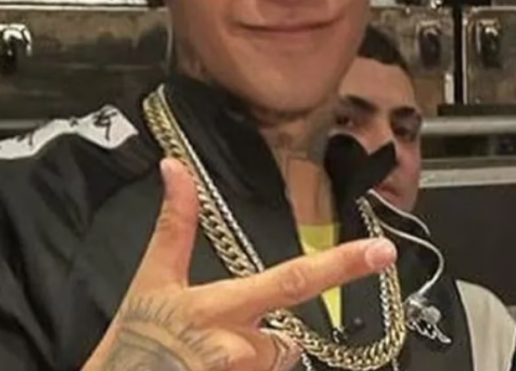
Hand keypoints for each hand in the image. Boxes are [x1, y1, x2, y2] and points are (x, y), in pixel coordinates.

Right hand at [82, 158, 397, 370]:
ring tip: (204, 361)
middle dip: (266, 341)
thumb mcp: (151, 280)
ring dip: (252, 364)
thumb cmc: (131, 343)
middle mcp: (237, 348)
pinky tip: (209, 370)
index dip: (342, 265)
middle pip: (286, 341)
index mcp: (219, 308)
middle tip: (214, 344)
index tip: (384, 251)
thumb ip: (175, 225)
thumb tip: (175, 165)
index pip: (292, 281)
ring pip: (273, 366)